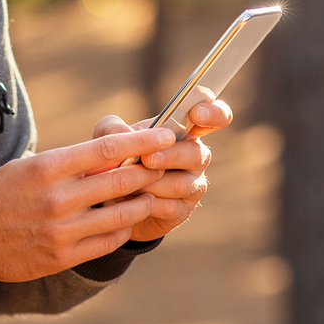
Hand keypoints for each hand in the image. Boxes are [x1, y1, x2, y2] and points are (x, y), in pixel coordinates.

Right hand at [0, 126, 175, 281]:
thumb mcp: (28, 166)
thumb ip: (69, 163)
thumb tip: (113, 156)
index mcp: (48, 168)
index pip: (107, 149)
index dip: (142, 143)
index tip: (164, 136)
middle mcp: (57, 199)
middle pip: (121, 181)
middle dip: (150, 172)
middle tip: (165, 165)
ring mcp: (61, 231)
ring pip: (121, 215)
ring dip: (143, 203)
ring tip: (149, 195)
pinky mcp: (62, 257)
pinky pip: (107, 242)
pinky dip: (124, 229)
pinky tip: (127, 221)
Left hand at [92, 96, 232, 242]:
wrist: (109, 199)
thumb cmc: (116, 157)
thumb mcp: (107, 137)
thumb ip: (113, 128)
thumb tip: (126, 133)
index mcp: (184, 130)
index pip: (215, 116)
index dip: (214, 113)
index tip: (197, 113)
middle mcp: (195, 155)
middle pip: (197, 153)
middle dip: (170, 156)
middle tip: (146, 159)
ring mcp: (192, 184)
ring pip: (182, 184)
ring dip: (153, 183)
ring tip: (129, 184)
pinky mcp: (182, 210)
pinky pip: (171, 207)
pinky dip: (148, 204)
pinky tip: (130, 201)